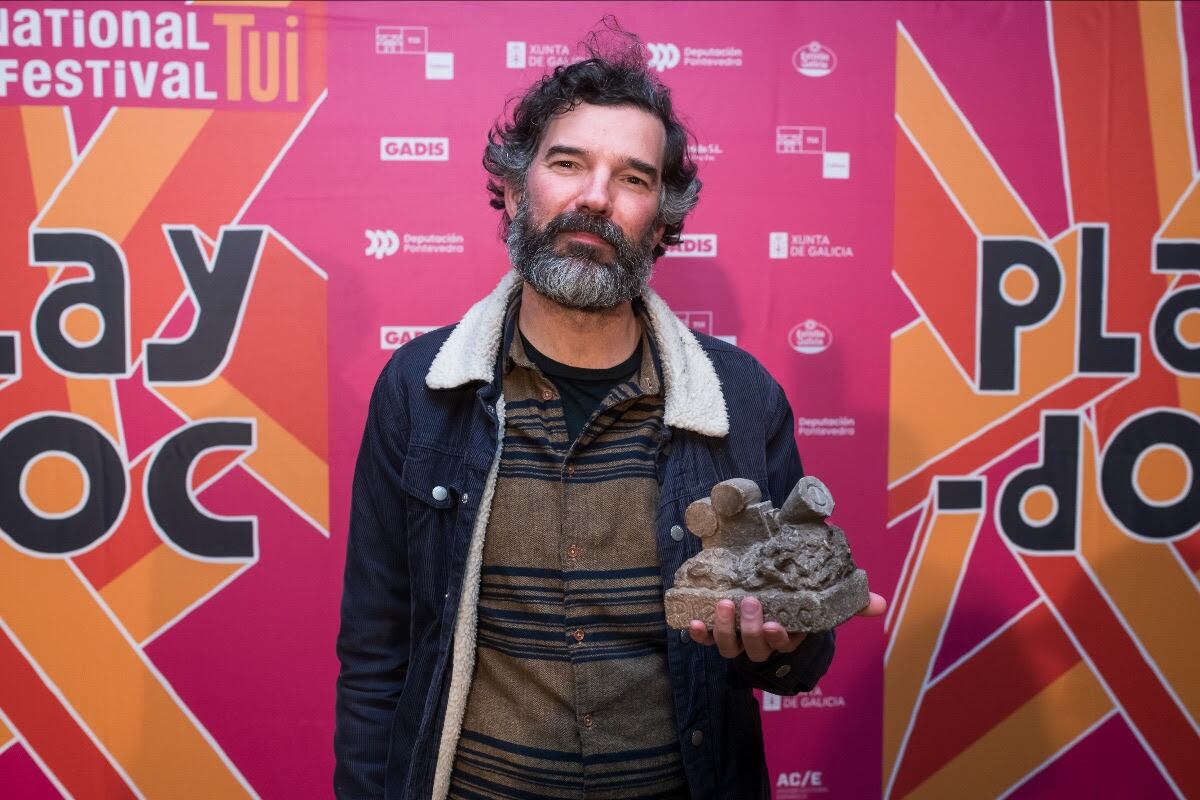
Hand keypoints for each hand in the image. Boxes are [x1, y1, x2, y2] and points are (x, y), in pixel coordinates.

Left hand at [688, 592, 887, 661]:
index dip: (779, 637)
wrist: (771, 595)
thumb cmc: (800, 600)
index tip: (777, 624)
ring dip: (724, 629)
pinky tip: (693, 622)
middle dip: (752, 628)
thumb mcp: (825, 600)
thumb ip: (851, 602)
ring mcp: (739, 640)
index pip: (785, 643)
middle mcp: (762, 642)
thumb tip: (879, 604)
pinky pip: (706, 641)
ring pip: (730, 647)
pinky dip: (699, 634)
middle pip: (756, 647)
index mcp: (788, 635)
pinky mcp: (718, 633)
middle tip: (748, 603)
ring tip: (723, 604)